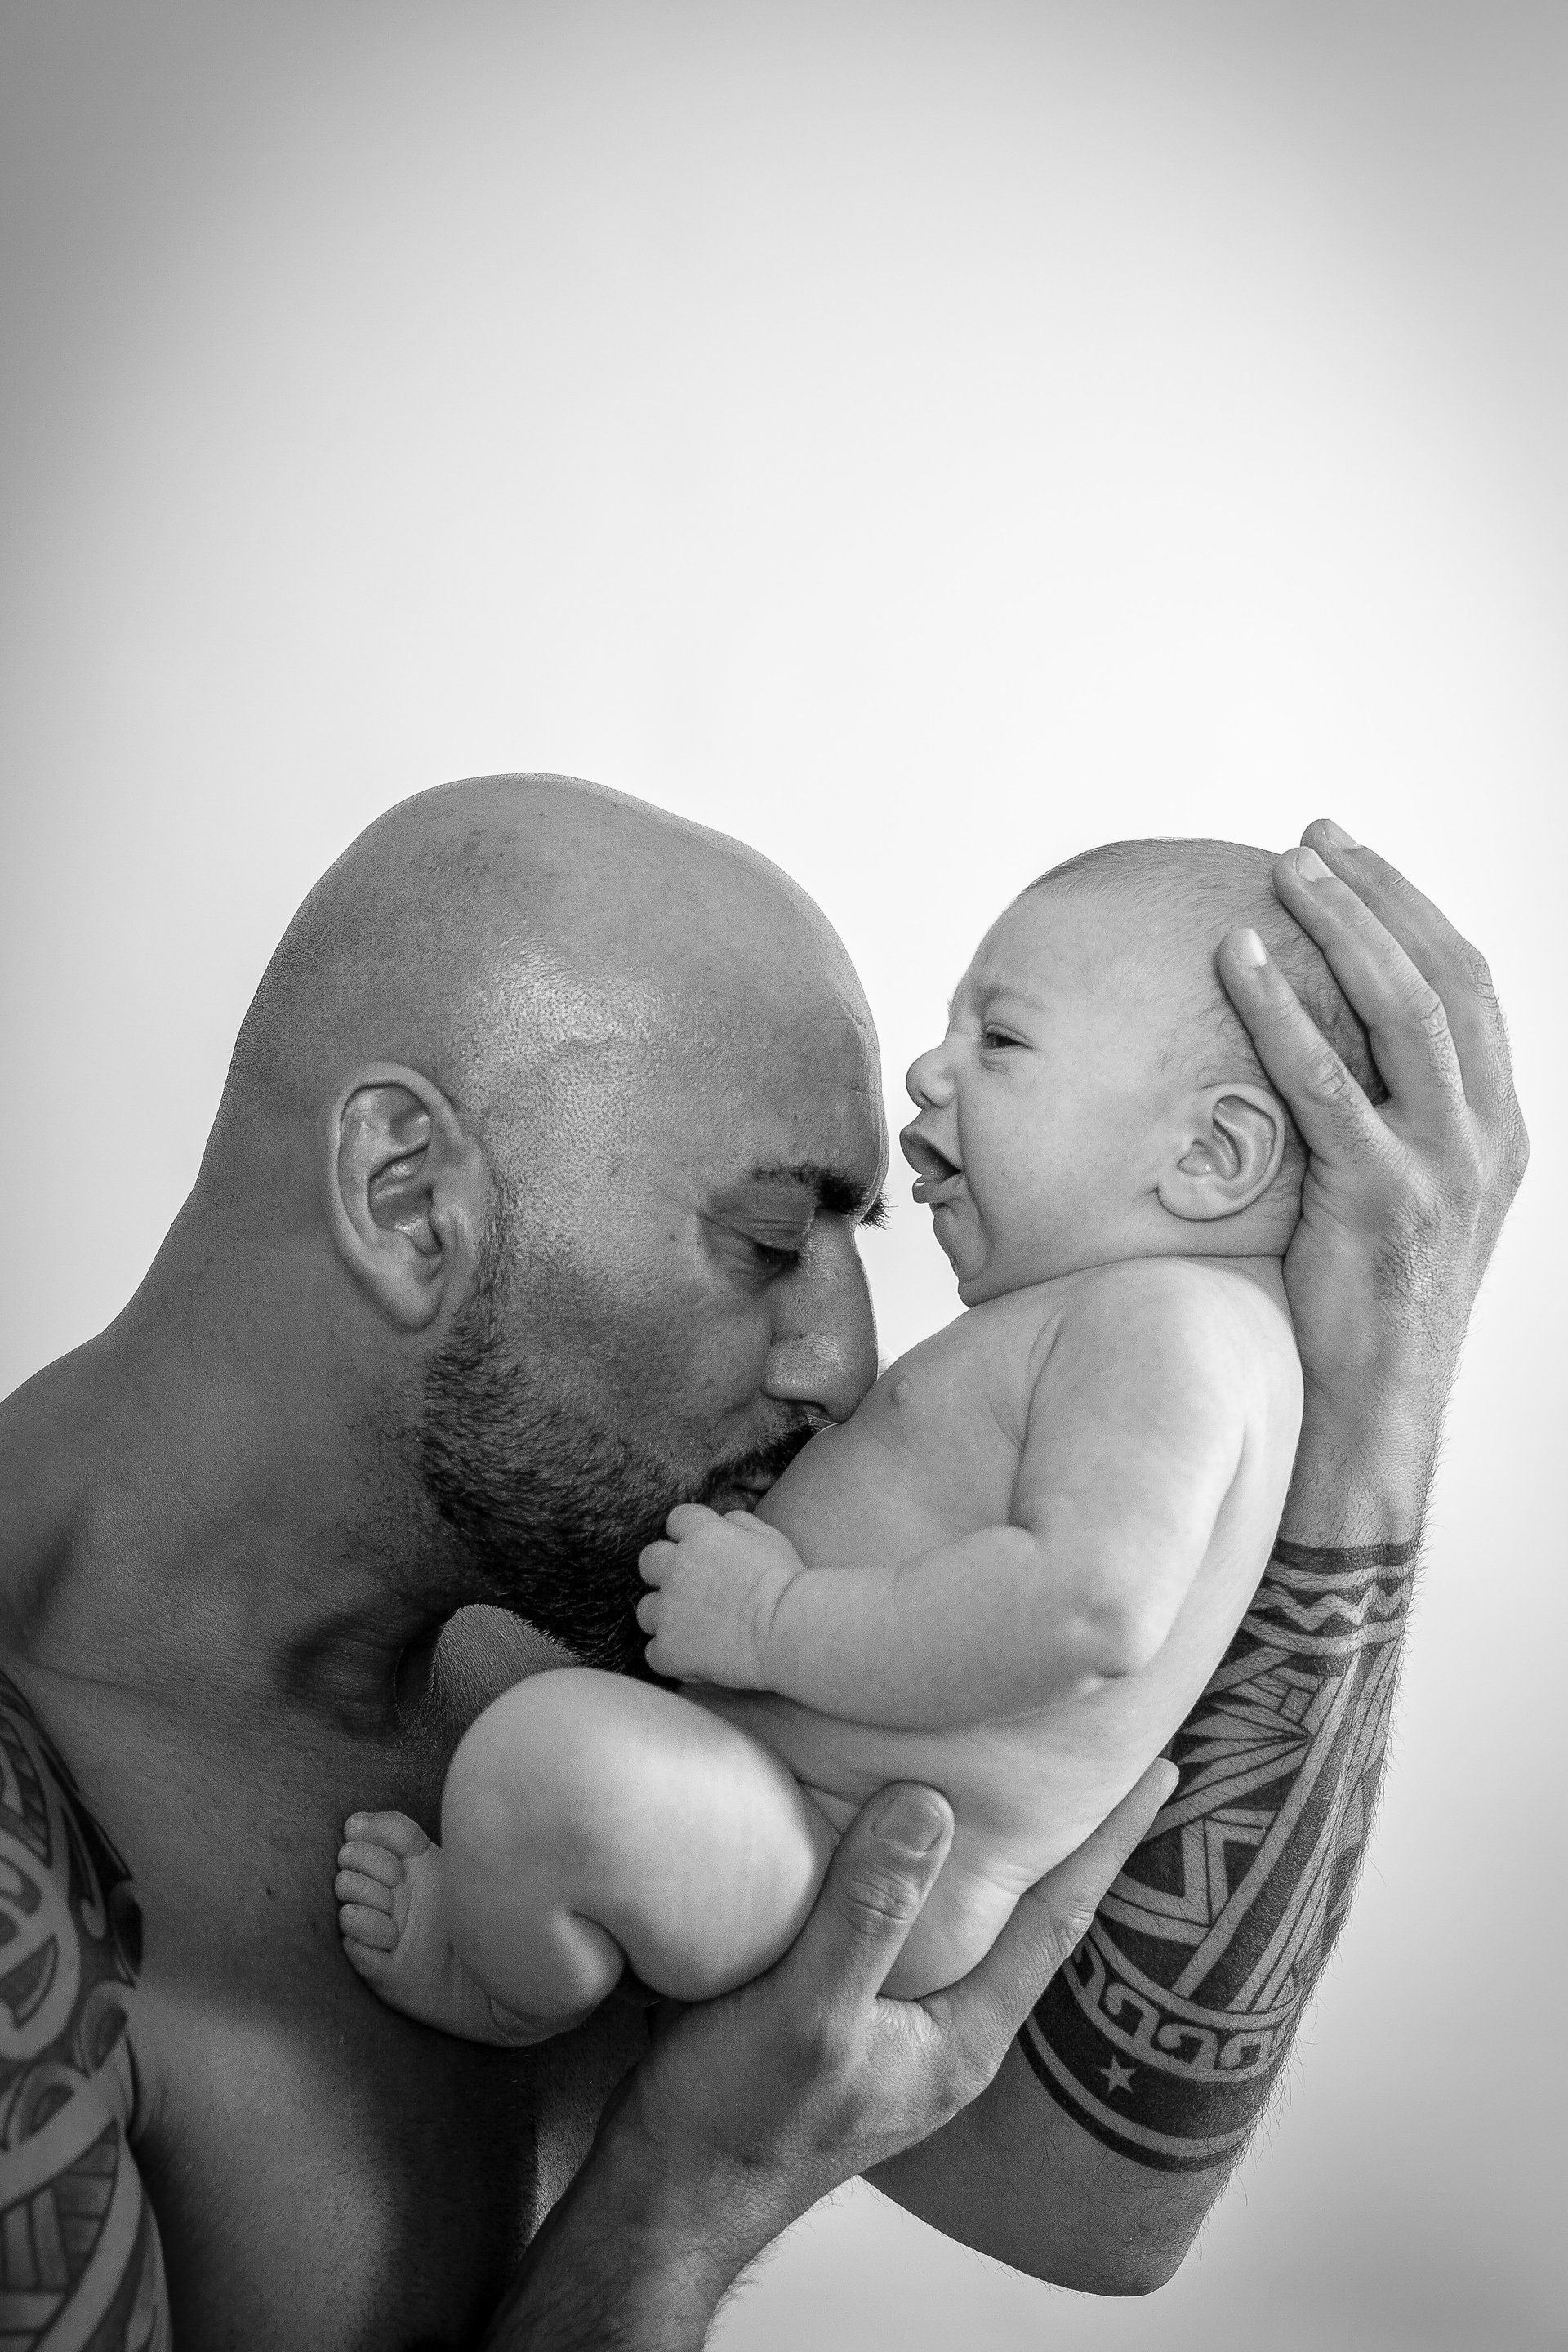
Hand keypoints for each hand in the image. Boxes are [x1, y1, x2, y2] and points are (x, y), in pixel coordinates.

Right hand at [487, 1762, 1176, 2346]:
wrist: (664, 2194)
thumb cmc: (736, 2122)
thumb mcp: (807, 2013)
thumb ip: (867, 1915)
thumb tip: (930, 1805)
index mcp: (963, 2037)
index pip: (1061, 1919)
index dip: (1110, 1840)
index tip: (1163, 1769)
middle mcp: (947, 2030)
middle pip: (1032, 1916)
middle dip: (1074, 1841)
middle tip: (1109, 1758)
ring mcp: (899, 2025)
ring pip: (972, 1918)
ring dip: (1000, 1852)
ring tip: (1029, 1781)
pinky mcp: (848, 2011)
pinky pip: (910, 1922)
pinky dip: (930, 1871)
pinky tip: (914, 1836)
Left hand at [637, 1503, 804, 1686]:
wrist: (788, 1629)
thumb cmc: (787, 1583)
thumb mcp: (770, 1538)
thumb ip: (741, 1523)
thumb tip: (725, 1520)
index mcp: (701, 1535)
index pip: (677, 1520)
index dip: (688, 1534)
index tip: (703, 1550)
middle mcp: (675, 1567)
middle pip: (649, 1561)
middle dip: (664, 1572)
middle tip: (691, 1590)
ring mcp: (668, 1610)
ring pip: (646, 1611)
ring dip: (666, 1618)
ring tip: (695, 1630)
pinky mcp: (669, 1649)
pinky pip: (655, 1653)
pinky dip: (673, 1657)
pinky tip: (697, 1660)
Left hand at [1218, 819, 1527, 1531]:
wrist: (1370, 1418)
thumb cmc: (1363, 1314)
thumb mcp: (1398, 1206)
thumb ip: (1381, 1129)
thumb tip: (1307, 1056)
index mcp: (1499, 1129)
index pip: (1471, 987)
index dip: (1414, 912)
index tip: (1356, 861)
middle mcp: (1488, 1136)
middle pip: (1448, 975)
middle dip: (1382, 894)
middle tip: (1314, 839)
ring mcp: (1445, 1166)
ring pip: (1406, 1009)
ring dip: (1344, 925)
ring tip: (1285, 870)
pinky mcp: (1384, 1200)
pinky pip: (1326, 1080)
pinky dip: (1283, 1008)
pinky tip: (1240, 958)